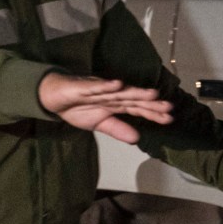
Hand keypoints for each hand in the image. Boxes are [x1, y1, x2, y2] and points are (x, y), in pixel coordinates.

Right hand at [39, 73, 173, 142]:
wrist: (53, 97)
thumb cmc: (77, 108)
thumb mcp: (99, 124)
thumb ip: (117, 129)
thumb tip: (137, 139)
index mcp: (115, 104)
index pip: (137, 109)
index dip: (152, 114)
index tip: (169, 119)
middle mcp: (111, 95)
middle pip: (133, 100)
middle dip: (150, 104)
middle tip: (169, 107)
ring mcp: (99, 89)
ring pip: (119, 92)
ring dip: (135, 92)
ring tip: (152, 94)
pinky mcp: (83, 86)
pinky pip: (95, 86)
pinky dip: (106, 85)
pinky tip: (118, 84)